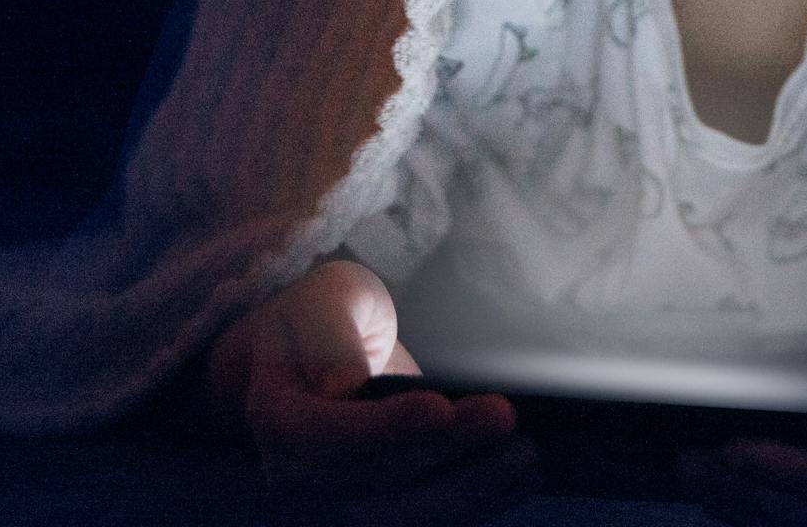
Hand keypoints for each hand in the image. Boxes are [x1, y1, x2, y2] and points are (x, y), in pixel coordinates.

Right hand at [211, 260, 540, 523]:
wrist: (317, 363)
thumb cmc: (326, 323)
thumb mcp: (324, 301)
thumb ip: (330, 332)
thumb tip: (343, 382)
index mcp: (279, 420)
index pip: (329, 440)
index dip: (385, 430)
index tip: (439, 408)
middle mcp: (303, 481)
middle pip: (381, 481)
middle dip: (449, 452)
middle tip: (506, 418)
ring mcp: (343, 506)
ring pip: (411, 513)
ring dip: (474, 488)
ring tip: (528, 455)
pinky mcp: (384, 510)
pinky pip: (433, 517)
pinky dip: (479, 501)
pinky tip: (521, 476)